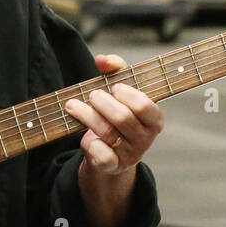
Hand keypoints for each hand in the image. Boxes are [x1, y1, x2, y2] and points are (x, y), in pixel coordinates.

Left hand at [63, 53, 163, 177]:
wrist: (109, 153)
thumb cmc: (117, 114)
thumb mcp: (120, 92)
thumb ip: (116, 69)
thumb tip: (102, 60)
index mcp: (154, 120)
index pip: (145, 106)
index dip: (127, 94)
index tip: (114, 87)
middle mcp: (145, 139)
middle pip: (123, 118)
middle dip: (102, 103)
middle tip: (92, 95)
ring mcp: (130, 155)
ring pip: (107, 133)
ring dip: (86, 116)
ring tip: (72, 105)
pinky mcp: (113, 166)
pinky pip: (102, 155)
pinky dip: (90, 144)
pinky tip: (85, 136)